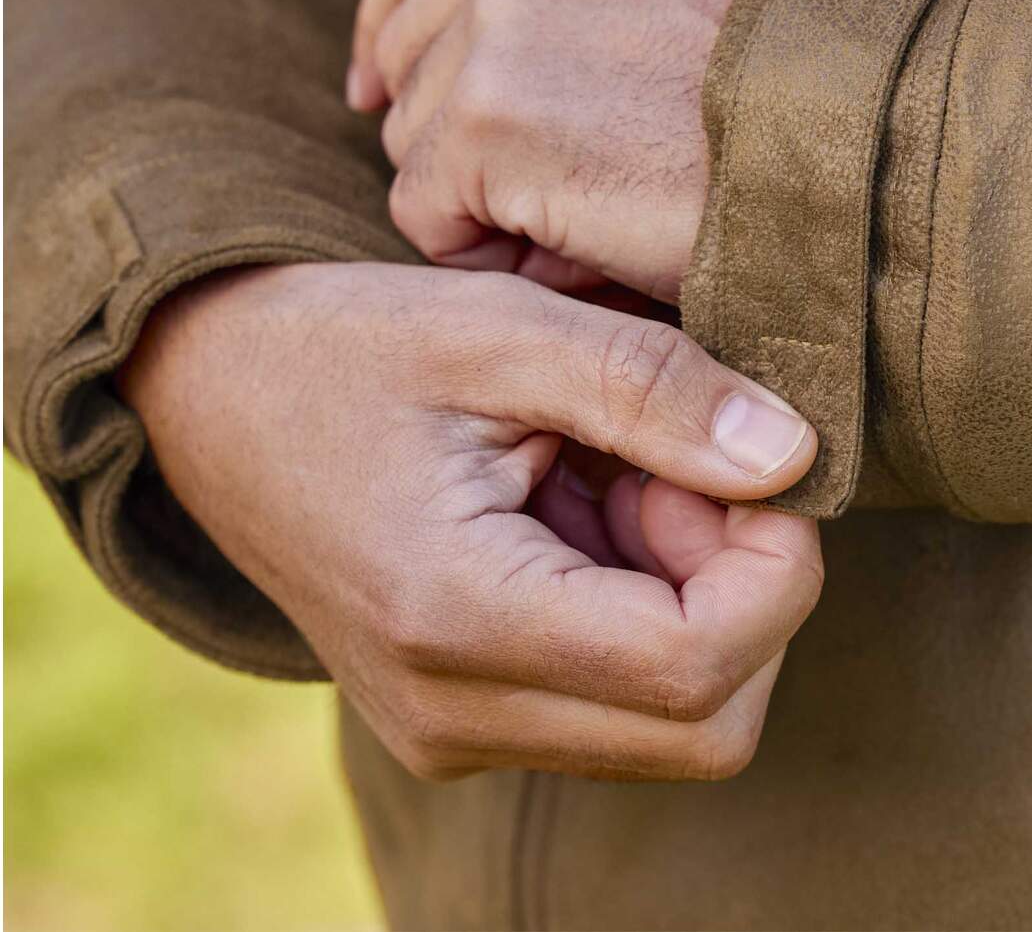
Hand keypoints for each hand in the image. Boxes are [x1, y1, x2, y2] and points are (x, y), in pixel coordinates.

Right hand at [120, 262, 819, 780]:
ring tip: (616, 474)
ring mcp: (449, 729)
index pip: (695, 670)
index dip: (773, 568)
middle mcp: (449, 712)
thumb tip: (791, 453)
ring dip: (691, 596)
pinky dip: (641, 608)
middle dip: (742, 593)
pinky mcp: (457, 714)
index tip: (752, 462)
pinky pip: (610, 700)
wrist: (214, 394)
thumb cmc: (343, 347)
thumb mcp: (496, 329)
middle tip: (680, 468)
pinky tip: (587, 509)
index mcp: (452, 616)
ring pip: (669, 722)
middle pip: (703, 727)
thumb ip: (650, 386)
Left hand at [347, 0, 775, 301]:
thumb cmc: (790, 95)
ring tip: (581, 219)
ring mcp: (503, 10)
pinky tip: (564, 254)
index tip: (374, 85)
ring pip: (413, 134)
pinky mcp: (489, 116)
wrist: (866, 158)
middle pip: (411, 47)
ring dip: (477, 196)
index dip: (390, 21)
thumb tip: (436, 55)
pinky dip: (479, 251)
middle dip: (455, 131)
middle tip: (545, 190)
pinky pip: (424, 209)